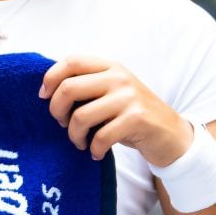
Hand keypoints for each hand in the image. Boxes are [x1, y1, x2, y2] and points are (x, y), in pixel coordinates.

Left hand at [41, 55, 191, 164]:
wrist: (171, 135)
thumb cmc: (134, 117)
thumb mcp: (113, 93)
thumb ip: (88, 87)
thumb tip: (49, 92)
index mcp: (111, 67)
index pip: (72, 61)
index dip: (51, 78)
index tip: (44, 98)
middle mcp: (120, 77)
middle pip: (69, 88)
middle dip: (57, 111)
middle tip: (63, 125)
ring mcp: (129, 97)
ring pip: (81, 116)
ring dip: (74, 136)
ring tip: (80, 143)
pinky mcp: (136, 119)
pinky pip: (100, 137)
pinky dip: (94, 149)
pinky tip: (97, 153)